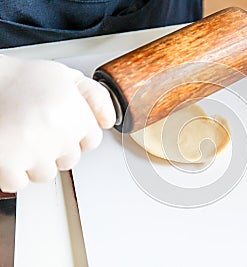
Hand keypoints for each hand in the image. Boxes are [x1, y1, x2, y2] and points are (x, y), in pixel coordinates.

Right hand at [0, 55, 115, 191]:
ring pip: (45, 173)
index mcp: (77, 114)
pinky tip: (7, 147)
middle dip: (56, 147)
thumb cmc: (21, 80)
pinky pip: (18, 183)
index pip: (92, 140)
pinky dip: (10, 171)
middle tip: (36, 126)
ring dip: (33, 161)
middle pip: (70, 159)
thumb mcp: (67, 77)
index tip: (60, 122)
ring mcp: (35, 152)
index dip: (76, 132)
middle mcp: (60, 134)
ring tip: (19, 134)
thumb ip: (96, 96)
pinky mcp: (8, 164)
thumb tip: (109, 121)